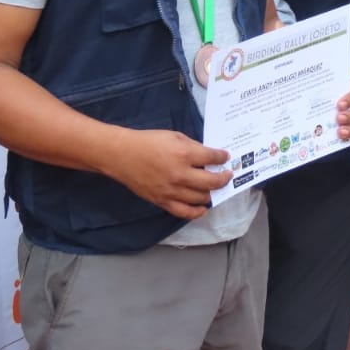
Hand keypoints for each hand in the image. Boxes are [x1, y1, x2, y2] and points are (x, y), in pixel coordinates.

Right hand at [103, 130, 232, 219]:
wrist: (122, 155)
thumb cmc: (148, 142)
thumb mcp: (174, 136)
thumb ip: (193, 146)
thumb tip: (209, 155)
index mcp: (184, 154)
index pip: (212, 158)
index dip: (222, 157)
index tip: (225, 157)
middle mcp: (180, 175)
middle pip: (211, 182)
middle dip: (223, 178)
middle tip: (227, 175)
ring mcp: (172, 191)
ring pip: (201, 198)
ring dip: (211, 193)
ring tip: (214, 188)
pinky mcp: (163, 201)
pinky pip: (185, 212)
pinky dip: (197, 212)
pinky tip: (203, 208)